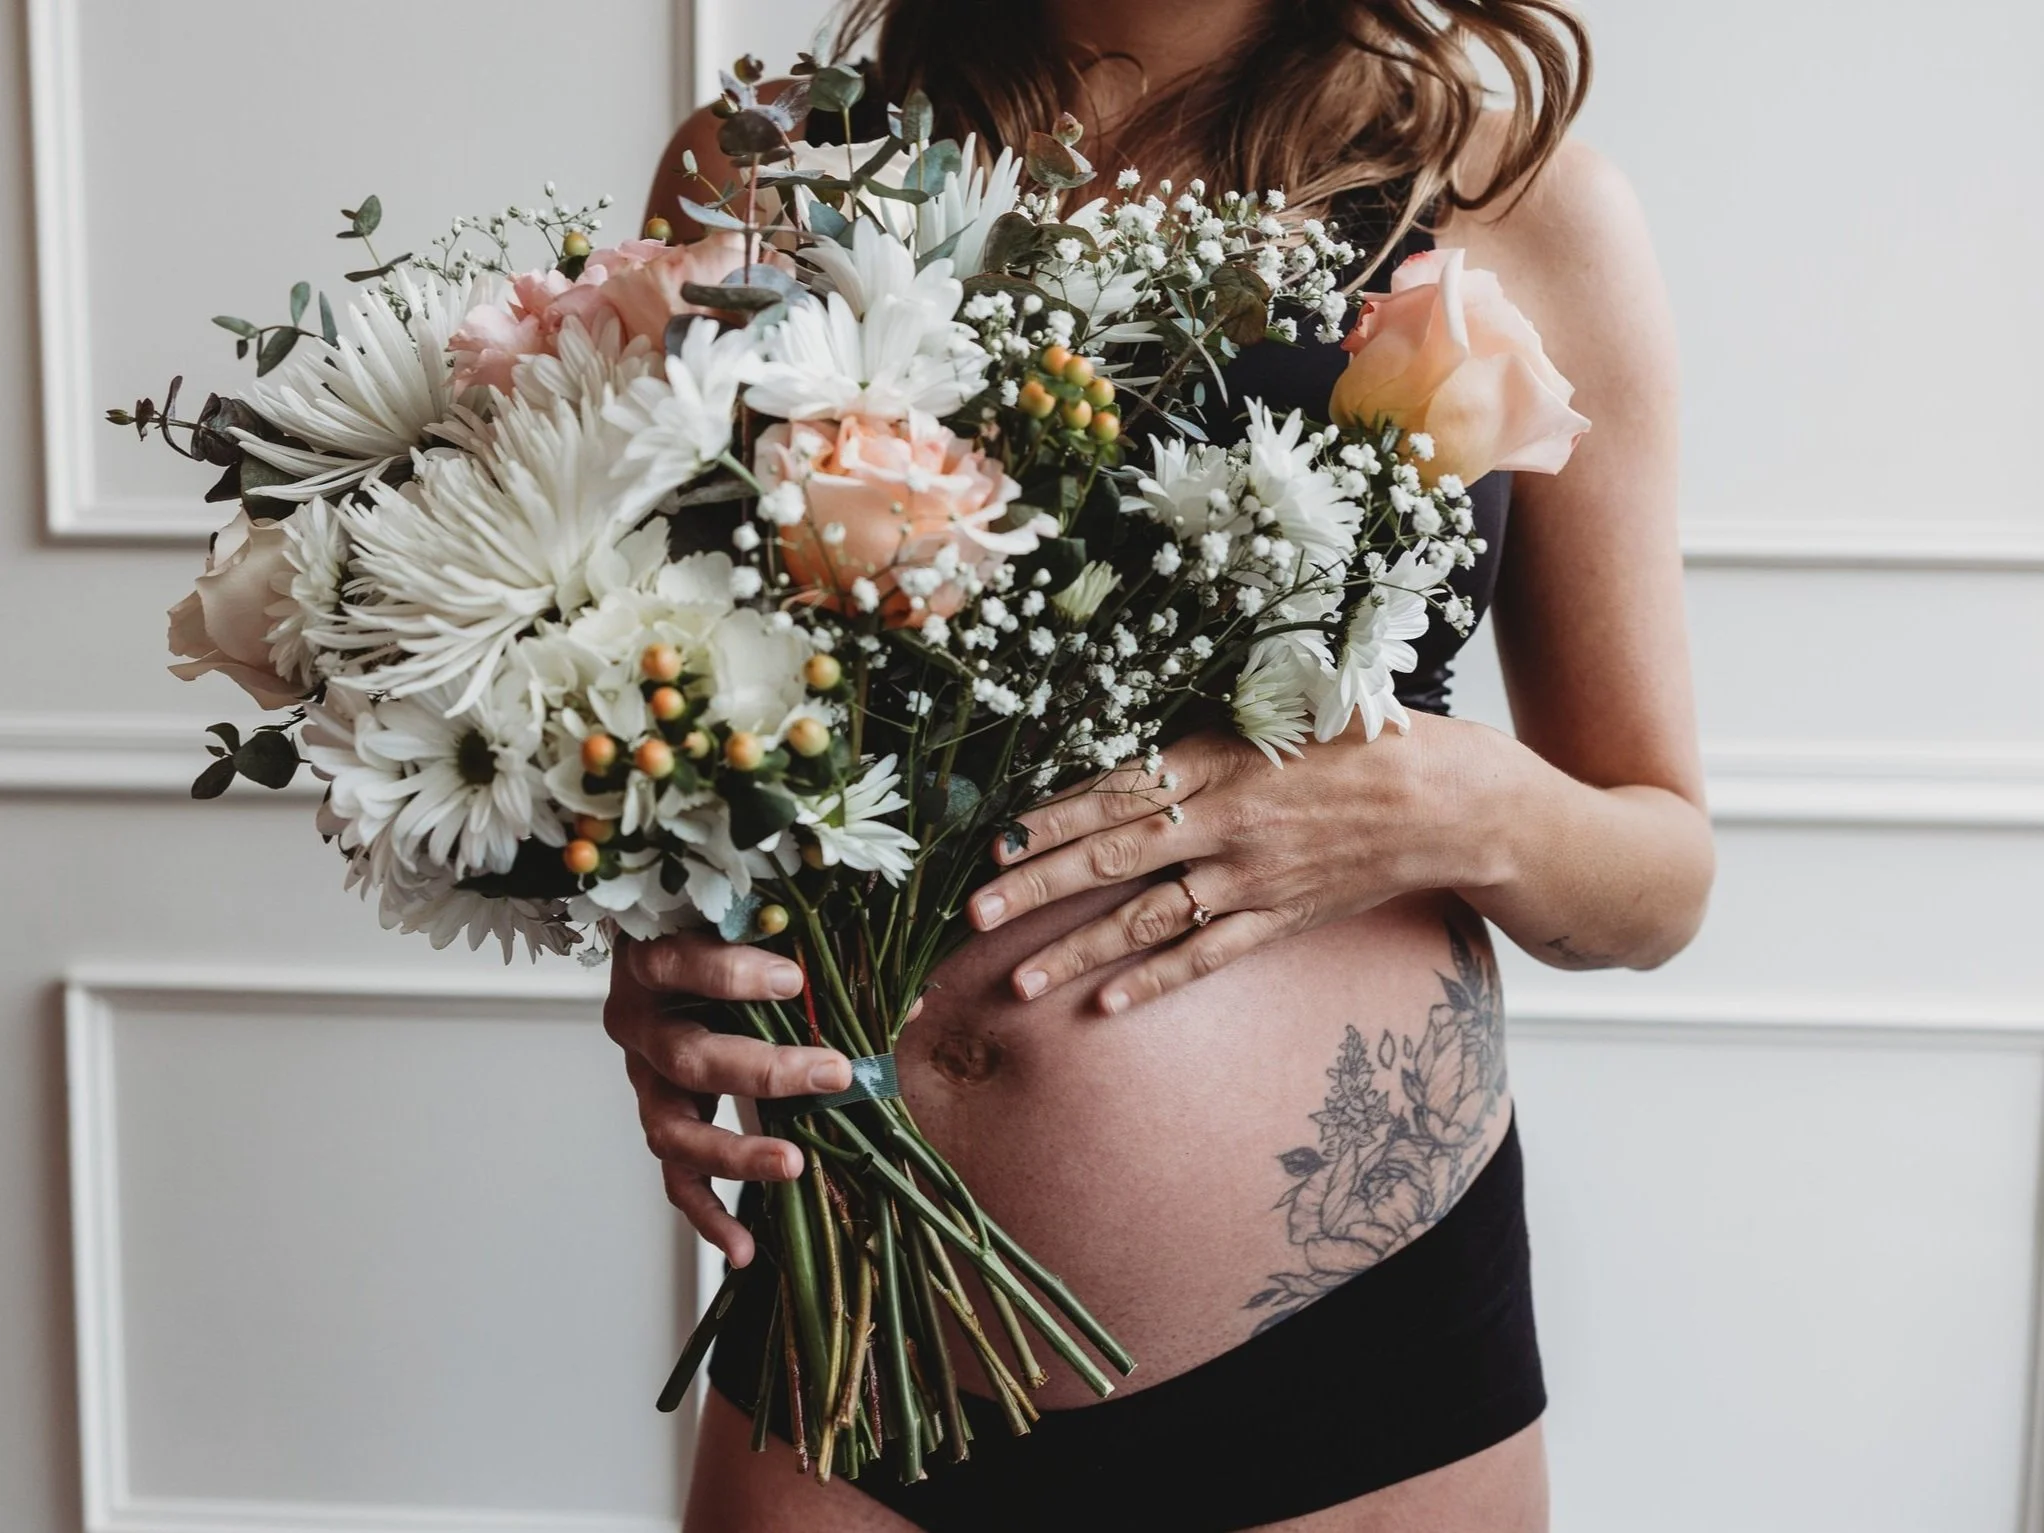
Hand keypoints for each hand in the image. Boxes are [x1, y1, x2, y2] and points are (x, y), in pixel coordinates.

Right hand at [604, 931, 852, 1265]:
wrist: (667, 955)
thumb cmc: (721, 936)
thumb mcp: (758, 933)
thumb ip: (819, 957)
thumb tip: (910, 1009)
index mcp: (654, 961)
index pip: (678, 964)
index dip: (731, 974)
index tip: (794, 980)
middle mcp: (639, 1024)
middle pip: (688, 1057)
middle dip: (765, 1070)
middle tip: (834, 1074)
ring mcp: (644, 1080)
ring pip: (672, 1130)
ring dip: (736, 1152)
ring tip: (792, 1166)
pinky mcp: (660, 1121)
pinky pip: (676, 1178)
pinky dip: (708, 1215)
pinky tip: (743, 1247)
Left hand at [967, 718, 1506, 1013]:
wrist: (1454, 803)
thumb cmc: (1371, 739)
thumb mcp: (1291, 704)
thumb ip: (1214, 721)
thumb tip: (1143, 723)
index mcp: (1222, 759)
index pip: (1116, 788)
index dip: (1051, 815)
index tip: (996, 836)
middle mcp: (1226, 822)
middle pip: (1113, 856)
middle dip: (1038, 886)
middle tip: (975, 913)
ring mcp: (1251, 879)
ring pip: (1147, 918)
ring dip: (1080, 950)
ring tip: (1019, 982)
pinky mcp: (1279, 919)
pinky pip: (1205, 956)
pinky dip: (1154, 982)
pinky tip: (1105, 1005)